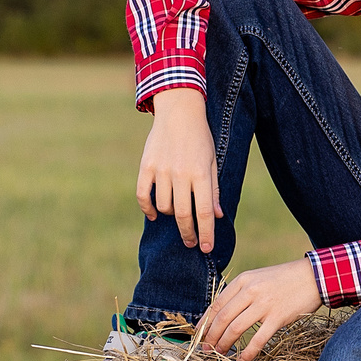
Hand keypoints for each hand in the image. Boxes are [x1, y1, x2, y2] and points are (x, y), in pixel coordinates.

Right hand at [138, 88, 219, 251]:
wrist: (178, 111)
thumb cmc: (200, 138)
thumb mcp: (212, 161)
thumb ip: (213, 189)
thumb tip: (217, 216)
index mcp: (201, 173)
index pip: (204, 213)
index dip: (206, 234)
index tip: (206, 249)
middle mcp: (181, 174)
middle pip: (183, 215)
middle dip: (188, 234)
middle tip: (190, 243)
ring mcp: (161, 170)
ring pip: (163, 207)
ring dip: (171, 216)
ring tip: (177, 214)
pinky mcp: (146, 166)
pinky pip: (143, 196)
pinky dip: (147, 209)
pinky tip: (154, 215)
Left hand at [194, 259, 324, 360]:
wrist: (314, 276)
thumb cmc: (285, 279)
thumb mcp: (258, 278)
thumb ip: (242, 292)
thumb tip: (224, 314)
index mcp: (243, 281)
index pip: (216, 304)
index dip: (205, 322)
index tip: (199, 335)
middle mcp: (250, 291)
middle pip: (222, 318)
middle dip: (211, 337)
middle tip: (206, 349)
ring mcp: (264, 304)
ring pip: (235, 328)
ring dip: (224, 344)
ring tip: (219, 355)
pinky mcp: (277, 317)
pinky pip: (258, 339)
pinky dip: (247, 354)